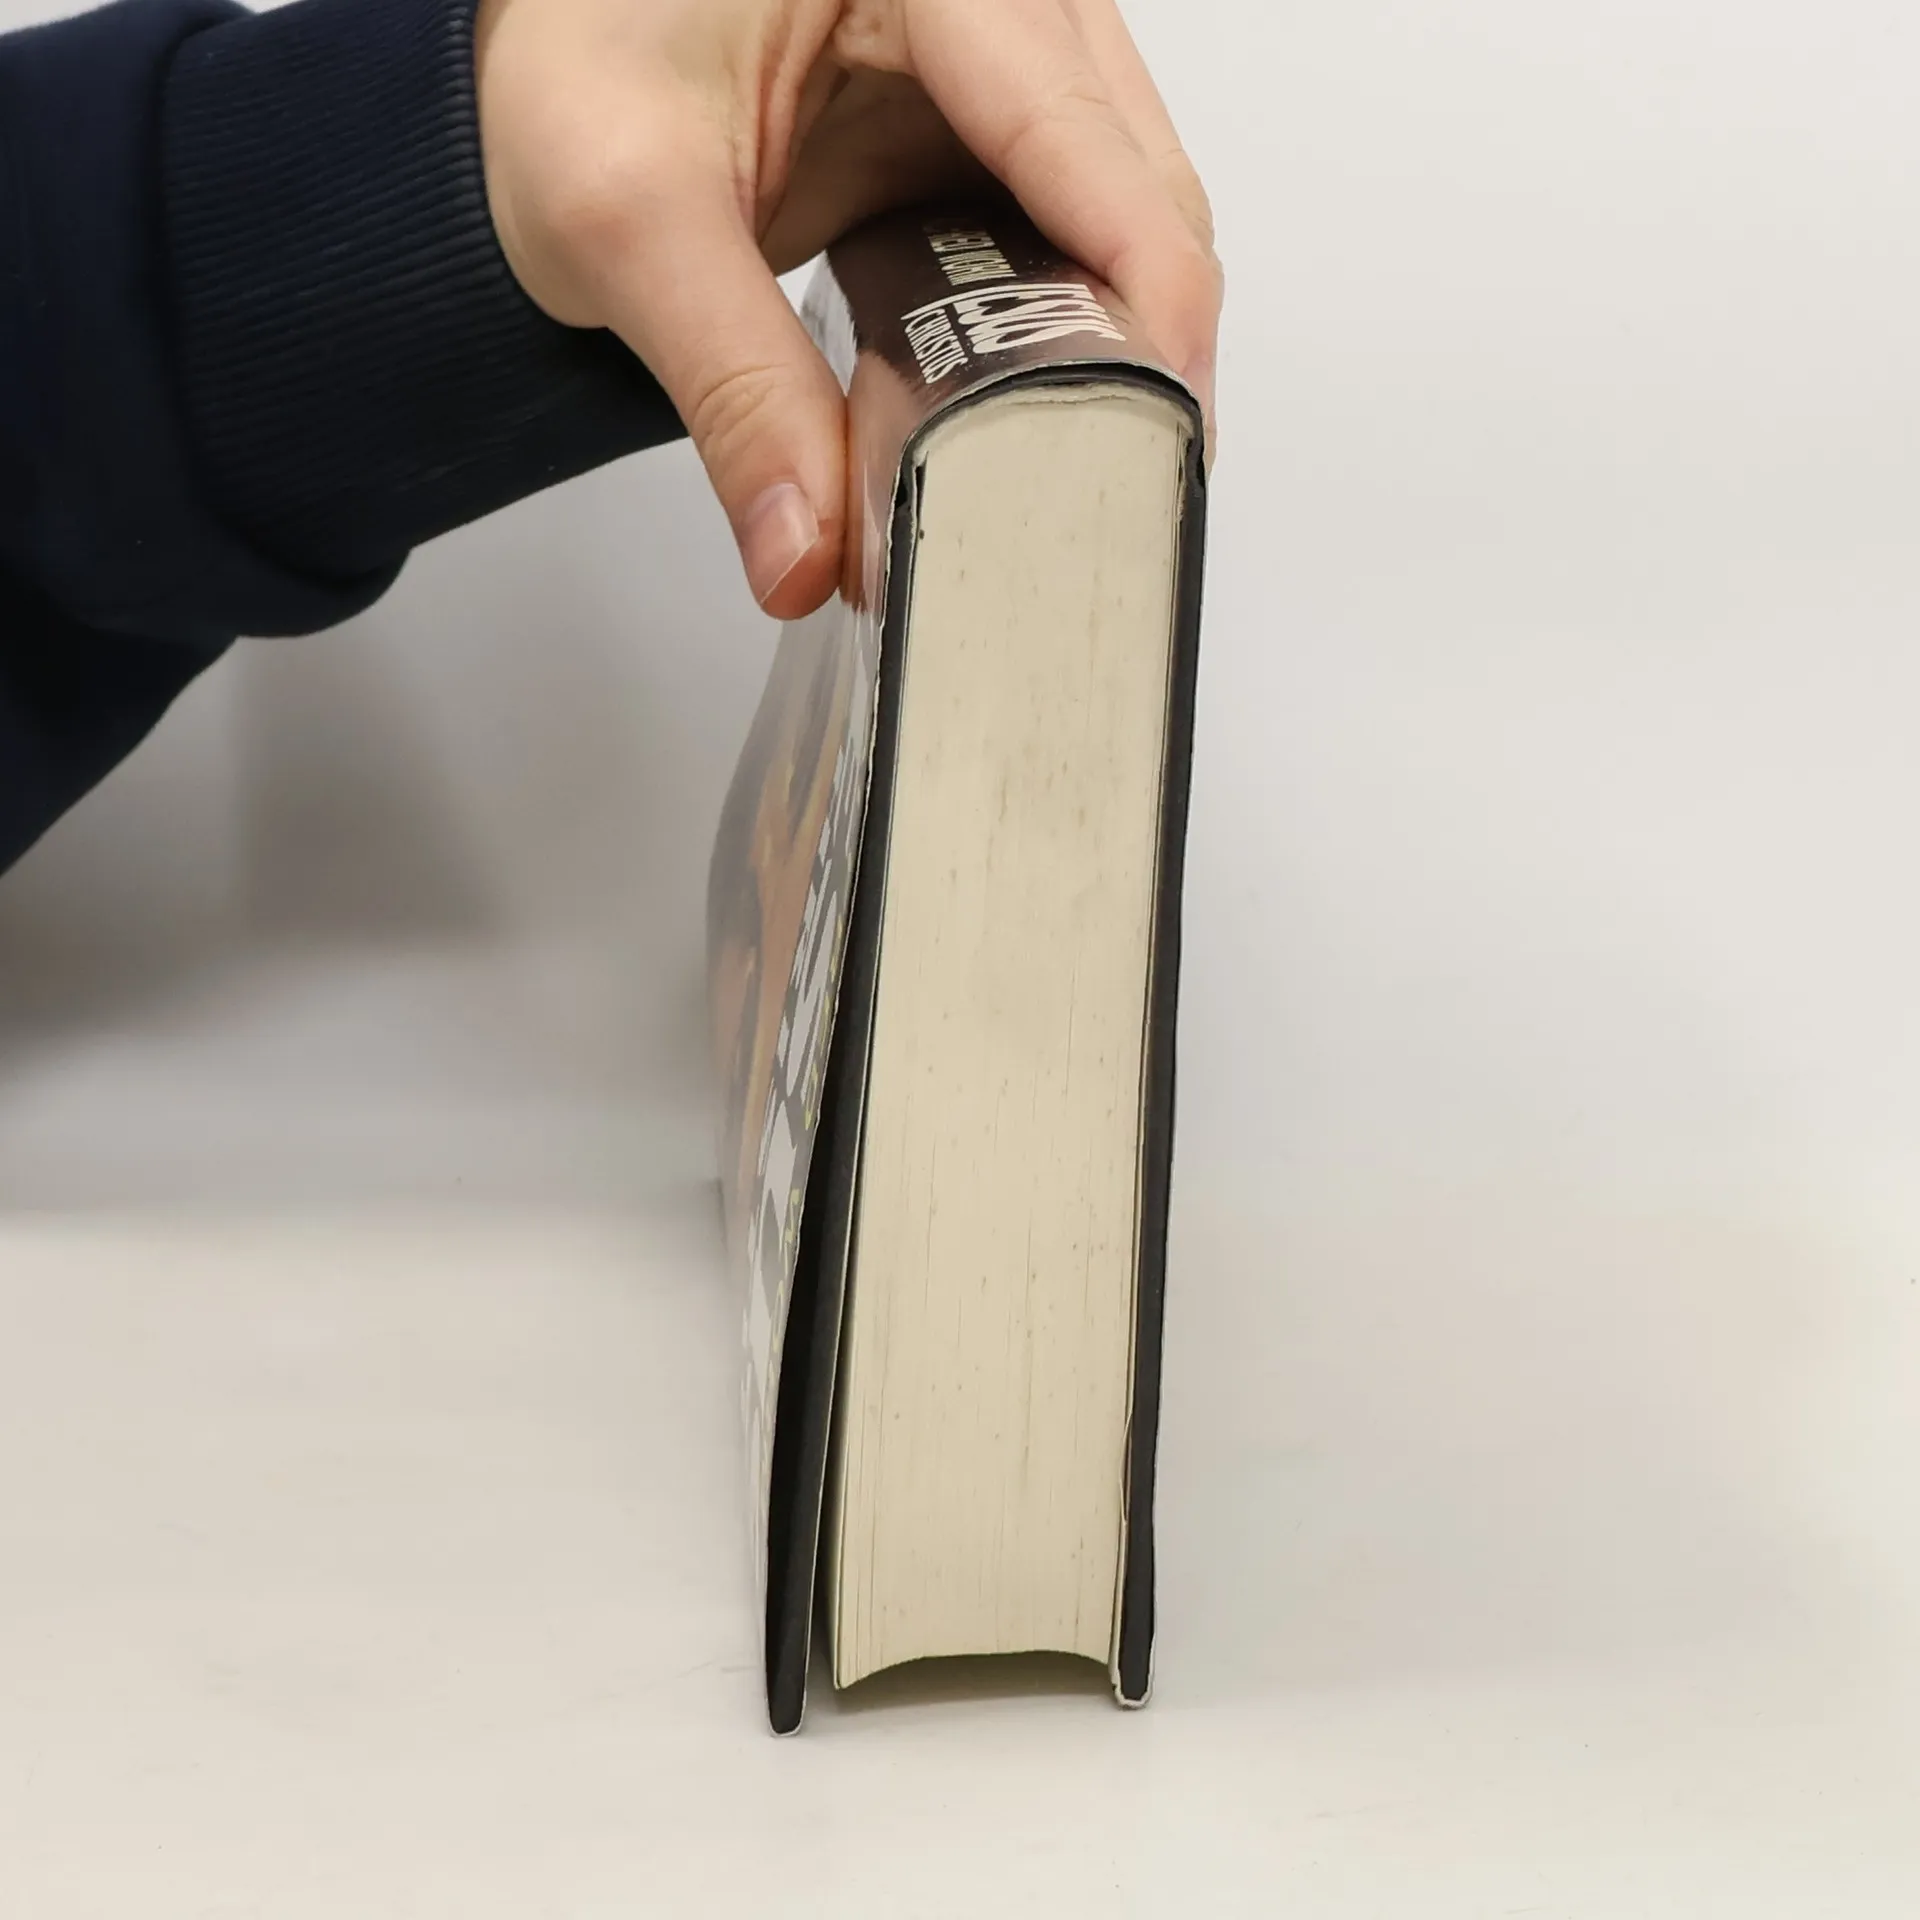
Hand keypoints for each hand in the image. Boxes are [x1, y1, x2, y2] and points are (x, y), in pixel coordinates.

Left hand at [474, 0, 1220, 616]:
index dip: (1145, 295)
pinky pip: (1076, 228)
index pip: (1084, 135)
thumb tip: (810, 553)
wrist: (539, 54)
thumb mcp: (627, 221)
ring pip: (1128, 209)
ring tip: (1065, 463)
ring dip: (1106, 339)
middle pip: (1139, 179)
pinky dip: (1063, 323)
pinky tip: (1028, 405)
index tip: (1157, 433)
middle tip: (1099, 488)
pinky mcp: (993, 117)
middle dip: (1135, 339)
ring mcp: (1007, 48)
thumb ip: (733, 392)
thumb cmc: (565, 66)